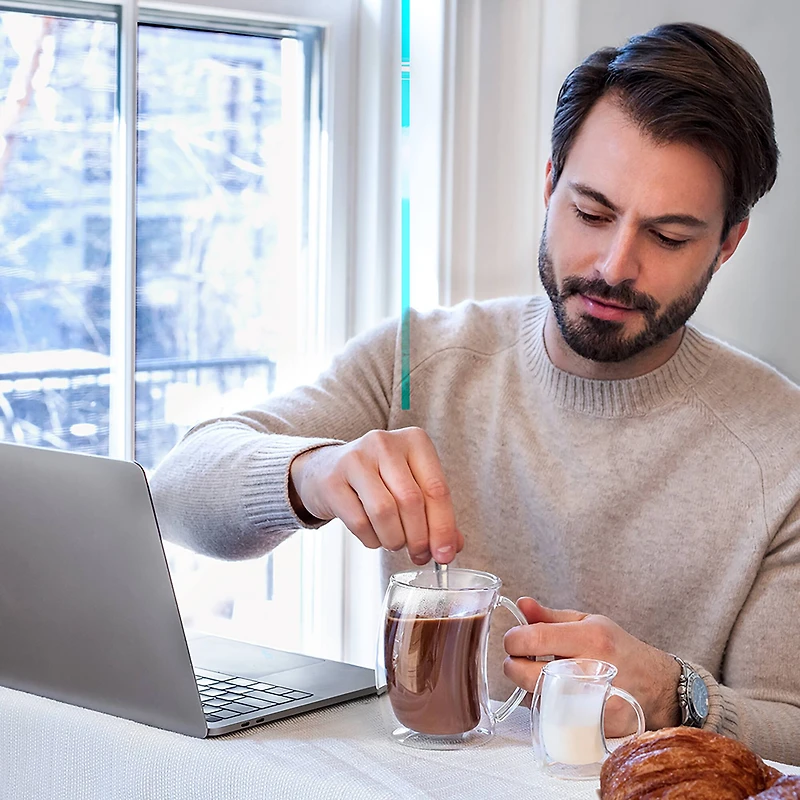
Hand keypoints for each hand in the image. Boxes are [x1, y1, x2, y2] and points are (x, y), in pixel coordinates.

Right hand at [288, 427, 463, 564]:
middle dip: (419, 538)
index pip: (437, 489)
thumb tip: (451, 547)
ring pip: (384, 512)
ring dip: (394, 539)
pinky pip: (359, 522)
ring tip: (395, 543)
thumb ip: (436, 514)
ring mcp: (355, 459)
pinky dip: (372, 540)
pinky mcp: (332, 481)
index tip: (445, 554)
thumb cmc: (379, 480)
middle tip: (419, 554)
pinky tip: (374, 536)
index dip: (443, 527)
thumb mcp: (412, 486)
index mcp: (414, 440)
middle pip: (411, 501)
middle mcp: (385, 443)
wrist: (327, 470)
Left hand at [503, 598, 680, 735]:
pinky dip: (543, 705)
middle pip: (527, 673)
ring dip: (527, 686)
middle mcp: (591, 670)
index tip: (514, 639)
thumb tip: (521, 605)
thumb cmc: (620, 650)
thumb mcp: (589, 622)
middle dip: (513, 665)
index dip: (514, 639)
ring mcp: (592, 703)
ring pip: (534, 697)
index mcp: (589, 638)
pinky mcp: (592, 726)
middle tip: (521, 659)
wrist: (657, 687)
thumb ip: (550, 616)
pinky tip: (553, 693)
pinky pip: (550, 717)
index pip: (534, 638)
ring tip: (541, 674)